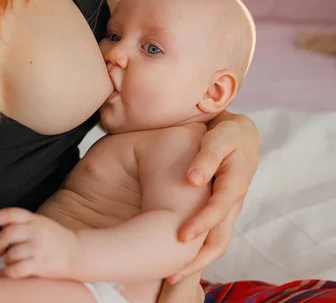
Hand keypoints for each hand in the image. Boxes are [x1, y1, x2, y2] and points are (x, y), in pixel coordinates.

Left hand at [0, 207, 78, 279]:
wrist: (77, 252)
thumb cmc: (56, 239)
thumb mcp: (41, 224)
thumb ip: (23, 223)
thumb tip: (0, 225)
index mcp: (34, 219)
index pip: (11, 214)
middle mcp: (36, 231)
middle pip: (7, 234)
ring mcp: (38, 248)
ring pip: (11, 254)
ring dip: (6, 260)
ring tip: (10, 262)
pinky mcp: (41, 264)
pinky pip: (17, 269)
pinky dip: (8, 272)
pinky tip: (9, 272)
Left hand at [169, 114, 258, 282]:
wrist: (241, 137)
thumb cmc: (226, 135)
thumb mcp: (218, 139)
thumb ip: (207, 158)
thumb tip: (194, 180)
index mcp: (235, 185)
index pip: (219, 209)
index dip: (202, 224)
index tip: (182, 237)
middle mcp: (234, 204)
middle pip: (220, 239)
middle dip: (197, 259)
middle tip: (171, 274)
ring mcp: (229, 211)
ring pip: (216, 243)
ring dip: (196, 261)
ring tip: (170, 275)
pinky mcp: (221, 212)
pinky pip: (211, 237)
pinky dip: (197, 251)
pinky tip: (177, 259)